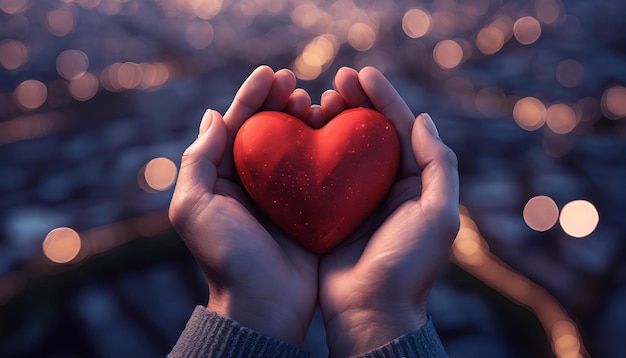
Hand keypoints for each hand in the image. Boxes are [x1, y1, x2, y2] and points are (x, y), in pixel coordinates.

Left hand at [168, 66, 318, 346]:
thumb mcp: (193, 208)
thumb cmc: (226, 258)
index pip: (237, 127)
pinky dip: (327, 147)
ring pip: (295, 145)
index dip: (251, 97)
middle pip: (268, 131)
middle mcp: (252, 182)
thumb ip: (198, 161)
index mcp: (223, 178)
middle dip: (278, 103)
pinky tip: (336, 130)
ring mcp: (283, 195)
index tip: (271, 74)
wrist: (262, 305)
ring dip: (304, 120)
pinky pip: (319, 170)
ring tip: (315, 102)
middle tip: (295, 85)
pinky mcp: (310, 208)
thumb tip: (213, 116)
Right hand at [318, 67, 459, 355]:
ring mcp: (355, 198)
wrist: (371, 312)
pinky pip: (319, 173)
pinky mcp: (329, 212)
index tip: (362, 73)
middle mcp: (386, 186)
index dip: (384, 98)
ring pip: (342, 149)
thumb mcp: (439, 216)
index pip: (401, 129)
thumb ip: (438, 166)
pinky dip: (310, 150)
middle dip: (357, 103)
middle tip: (336, 81)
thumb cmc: (408, 267)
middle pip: (370, 133)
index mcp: (415, 183)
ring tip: (317, 100)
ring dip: (331, 121)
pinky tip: (297, 133)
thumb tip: (423, 120)